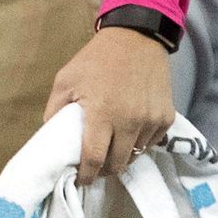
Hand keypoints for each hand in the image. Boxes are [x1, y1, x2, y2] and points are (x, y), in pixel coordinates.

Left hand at [46, 24, 173, 185]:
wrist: (136, 37)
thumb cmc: (96, 59)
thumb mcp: (65, 79)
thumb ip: (54, 110)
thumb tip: (50, 138)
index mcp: (102, 113)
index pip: (94, 159)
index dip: (86, 175)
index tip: (81, 179)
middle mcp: (130, 121)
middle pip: (117, 164)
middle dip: (104, 169)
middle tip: (95, 165)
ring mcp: (151, 120)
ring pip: (136, 154)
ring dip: (123, 155)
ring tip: (112, 146)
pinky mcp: (166, 117)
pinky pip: (152, 142)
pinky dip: (140, 143)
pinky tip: (129, 132)